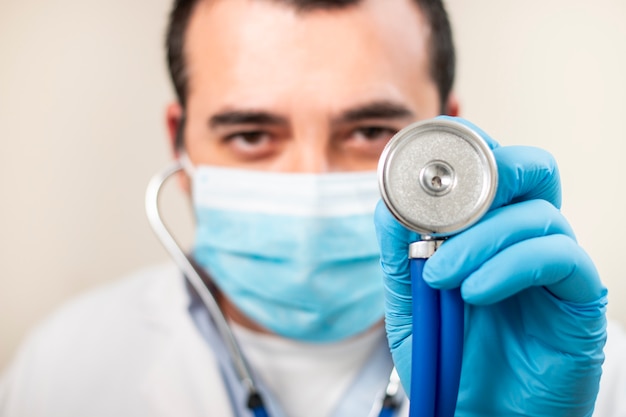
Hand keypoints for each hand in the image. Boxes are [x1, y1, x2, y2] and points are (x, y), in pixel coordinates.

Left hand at [375, 117, 606, 415]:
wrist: (477, 414)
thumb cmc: (449, 358)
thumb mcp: (410, 302)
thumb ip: (400, 253)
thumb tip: (386, 203)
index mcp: (489, 232)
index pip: (491, 169)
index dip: (466, 150)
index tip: (424, 160)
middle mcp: (527, 240)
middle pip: (533, 169)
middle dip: (491, 170)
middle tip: (445, 201)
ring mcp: (555, 268)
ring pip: (539, 214)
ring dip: (480, 238)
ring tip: (441, 275)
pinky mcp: (579, 301)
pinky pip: (561, 258)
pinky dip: (510, 266)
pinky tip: (474, 293)